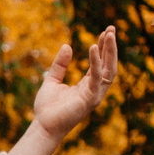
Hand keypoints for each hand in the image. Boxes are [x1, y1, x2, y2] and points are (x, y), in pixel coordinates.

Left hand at [10, 27, 118, 154]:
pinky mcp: (90, 99)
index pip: (100, 63)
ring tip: (108, 34)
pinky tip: (93, 48)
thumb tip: (66, 46)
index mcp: (87, 84)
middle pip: (108, 64)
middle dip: (111, 46)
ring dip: (110, 51)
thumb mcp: (52, 80)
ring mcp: (94, 94)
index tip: (105, 32)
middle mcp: (94, 88)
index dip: (103, 47)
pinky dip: (95, 63)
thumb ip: (60, 65)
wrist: (42, 126)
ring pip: (108, 69)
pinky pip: (96, 77)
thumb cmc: (47, 108)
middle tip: (111, 28)